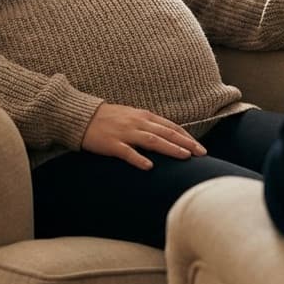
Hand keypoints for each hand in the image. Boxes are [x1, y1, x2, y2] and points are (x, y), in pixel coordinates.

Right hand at [81, 103, 207, 170]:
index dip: (187, 137)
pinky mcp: (111, 144)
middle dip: (186, 143)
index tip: (200, 147)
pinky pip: (127, 152)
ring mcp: (125, 133)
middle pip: (166, 133)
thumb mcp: (132, 117)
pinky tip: (149, 167)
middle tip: (201, 153)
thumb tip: (168, 136)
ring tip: (184, 157)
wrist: (82, 116)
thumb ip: (149, 125)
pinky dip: (138, 159)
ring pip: (152, 140)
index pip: (171, 127)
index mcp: (144, 116)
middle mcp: (138, 123)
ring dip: (170, 148)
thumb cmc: (109, 118)